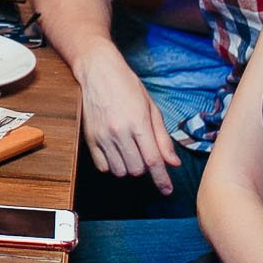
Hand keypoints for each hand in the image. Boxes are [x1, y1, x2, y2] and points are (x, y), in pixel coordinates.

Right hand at [72, 48, 179, 193]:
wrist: (97, 71)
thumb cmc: (127, 85)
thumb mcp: (151, 108)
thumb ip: (162, 137)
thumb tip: (173, 163)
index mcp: (138, 123)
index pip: (153, 160)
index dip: (162, 179)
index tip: (167, 190)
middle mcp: (119, 132)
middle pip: (137, 169)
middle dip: (145, 167)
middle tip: (145, 153)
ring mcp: (102, 136)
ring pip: (120, 171)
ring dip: (128, 167)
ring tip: (130, 151)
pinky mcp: (90, 139)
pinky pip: (102, 166)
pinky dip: (112, 165)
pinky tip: (116, 152)